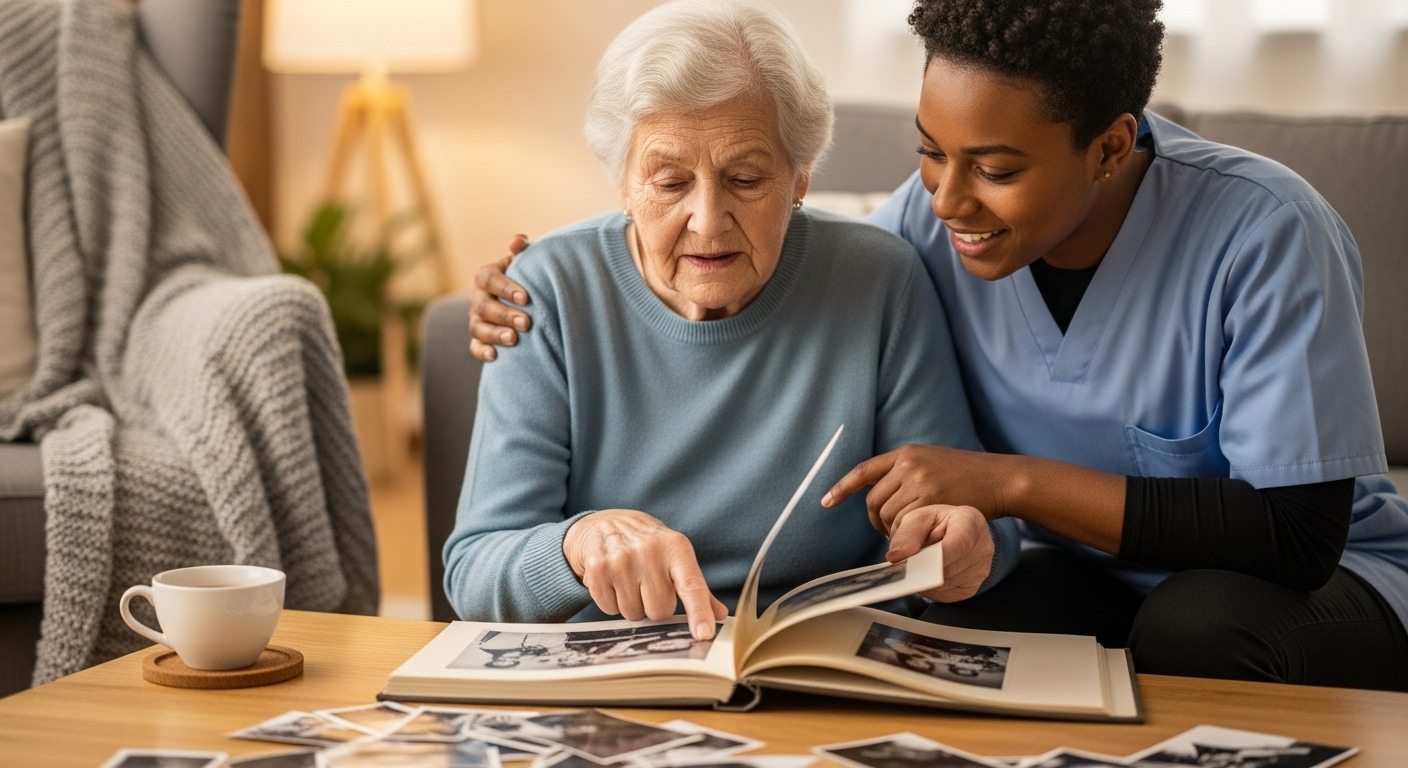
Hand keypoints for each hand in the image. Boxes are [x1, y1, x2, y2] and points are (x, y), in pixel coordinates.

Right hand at [468, 235, 533, 361]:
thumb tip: (517, 242)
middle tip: (526, 323)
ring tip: (514, 340)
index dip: (505, 288)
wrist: (523, 300)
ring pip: (477, 328)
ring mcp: (476, 319)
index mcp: (485, 276)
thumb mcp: (525, 261)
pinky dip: (482, 352)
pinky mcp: (478, 338)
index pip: (488, 278)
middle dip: (504, 315)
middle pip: (483, 306)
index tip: (525, 297)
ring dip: (494, 334)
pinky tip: (495, 356)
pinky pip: (474, 347)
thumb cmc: (526, 276)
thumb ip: (523, 249)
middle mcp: (477, 297)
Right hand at [562, 509, 728, 639]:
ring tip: (628, 581)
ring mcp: (621, 560)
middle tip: (647, 585)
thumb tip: (720, 615)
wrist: (603, 524)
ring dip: (633, 605)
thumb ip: (696, 586)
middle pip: (660, 610)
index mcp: (675, 547)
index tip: (704, 634)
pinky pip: (610, 609)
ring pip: (635, 614)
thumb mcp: (675, 555)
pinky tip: (612, 581)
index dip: (699, 612)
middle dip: (655, 606)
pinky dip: (612, 602)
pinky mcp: (598, 570)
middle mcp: (649, 552)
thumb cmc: (647, 545)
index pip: (691, 585)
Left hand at [821, 444, 1014, 534]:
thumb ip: (906, 473)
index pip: (864, 470)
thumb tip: (882, 495)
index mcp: (906, 453)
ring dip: (894, 531)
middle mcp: (908, 465)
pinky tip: (919, 537)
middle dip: (877, 522)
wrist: (999, 477)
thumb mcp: (932, 462)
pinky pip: (905, 525)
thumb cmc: (968, 475)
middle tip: (890, 532)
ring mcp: (919, 482)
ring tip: (911, 534)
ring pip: (888, 516)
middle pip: (874, 502)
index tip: (826, 502)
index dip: (843, 487)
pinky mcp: (931, 500)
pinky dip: (907, 536)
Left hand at [887, 504, 992, 602]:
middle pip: (948, 568)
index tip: (915, 563)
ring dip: (925, 579)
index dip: (937, 556)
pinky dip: (930, 588)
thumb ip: (906, 534)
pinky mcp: (972, 588)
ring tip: (920, 563)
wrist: (954, 532)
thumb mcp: (918, 518)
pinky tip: (928, 573)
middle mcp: (982, 547)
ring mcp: (980, 570)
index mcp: (970, 521)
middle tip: (907, 562)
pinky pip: (945, 595)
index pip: (959, 543)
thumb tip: (896, 556)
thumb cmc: (937, 523)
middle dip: (923, 568)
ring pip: (944, 584)